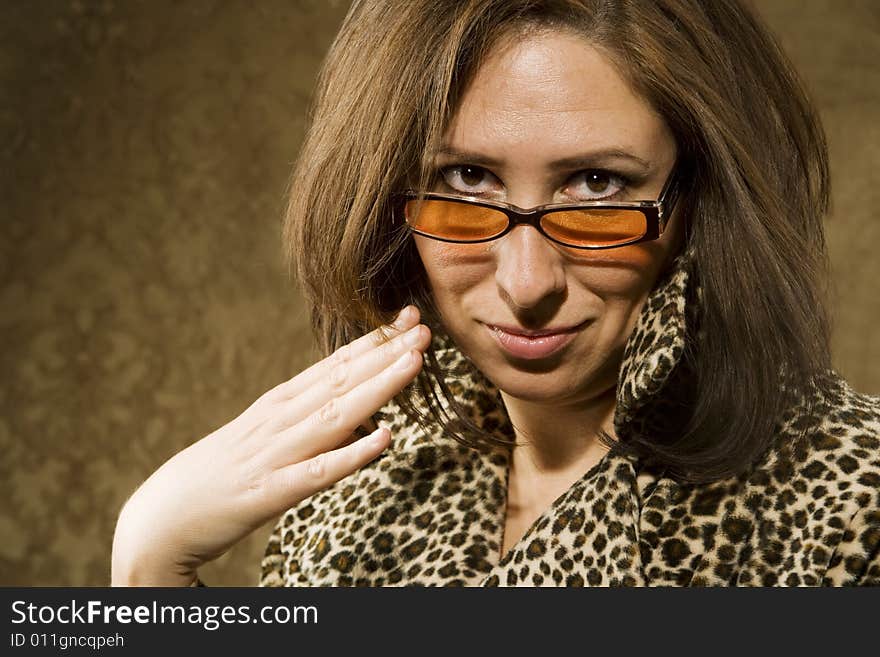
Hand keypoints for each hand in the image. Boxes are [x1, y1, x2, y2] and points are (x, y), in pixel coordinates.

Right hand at [111, 305, 430, 585]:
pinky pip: (318, 473)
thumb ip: (307, 416)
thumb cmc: (222, 470)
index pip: (335, 365)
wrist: (162, 514)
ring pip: (336, 414)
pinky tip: (384, 439)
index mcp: (281, 403)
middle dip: (386, 353)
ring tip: (414, 363)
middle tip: (424, 327)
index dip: (375, 342)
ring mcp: (276, 453)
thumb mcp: (267, 432)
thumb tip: (355, 407)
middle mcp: (281, 419)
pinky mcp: (271, 492)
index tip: (408, 318)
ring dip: (378, 387)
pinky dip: (351, 454)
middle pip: (341, 380)